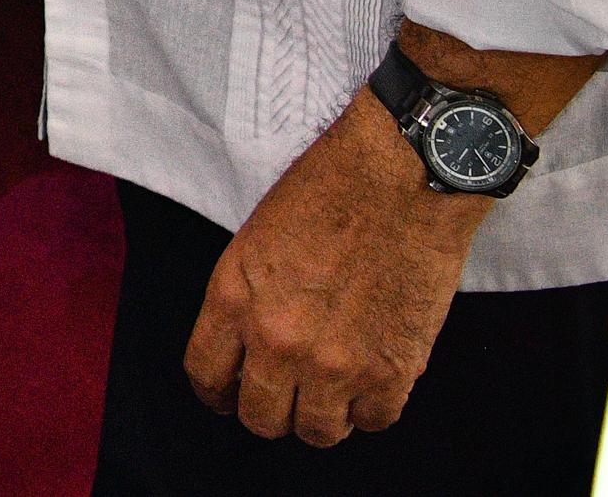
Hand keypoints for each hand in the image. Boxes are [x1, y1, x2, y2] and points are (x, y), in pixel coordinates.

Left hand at [188, 94, 487, 441]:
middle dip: (269, 409)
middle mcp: (277, 340)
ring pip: (316, 432)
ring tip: (333, 389)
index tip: (229, 393)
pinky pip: (373, 421)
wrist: (401, 175)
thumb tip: (248, 350)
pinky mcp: (392, 371)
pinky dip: (371, 407)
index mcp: (233, 298)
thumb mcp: (257, 239)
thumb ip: (246, 300)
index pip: (206, 376)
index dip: (217, 392)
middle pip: (260, 416)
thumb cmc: (330, 188)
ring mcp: (335, 363)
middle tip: (286, 393)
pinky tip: (372, 379)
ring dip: (322, 415)